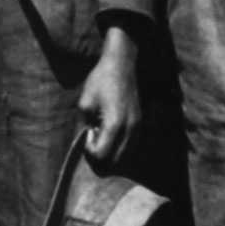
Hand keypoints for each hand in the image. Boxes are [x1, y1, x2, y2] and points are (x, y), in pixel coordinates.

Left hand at [77, 29, 141, 166]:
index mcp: (115, 125)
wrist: (124, 64)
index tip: (86, 135)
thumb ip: (83, 126)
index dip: (89, 151)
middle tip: (92, 139)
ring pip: (125, 156)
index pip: (101, 155)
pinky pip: (131, 146)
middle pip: (115, 162)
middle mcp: (130, 130)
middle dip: (100, 156)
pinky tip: (111, 133)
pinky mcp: (141, 124)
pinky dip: (120, 147)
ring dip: (111, 152)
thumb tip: (84, 142)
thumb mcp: (85, 103)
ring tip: (101, 135)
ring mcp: (138, 128)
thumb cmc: (102, 80)